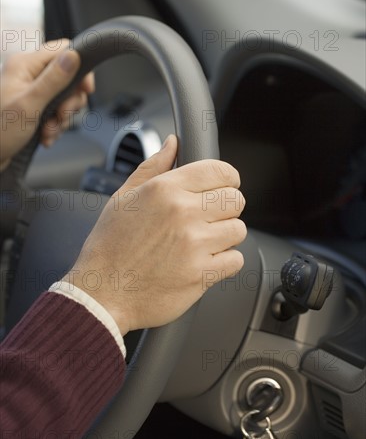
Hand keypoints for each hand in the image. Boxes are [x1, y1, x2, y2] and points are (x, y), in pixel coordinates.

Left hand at [0, 39, 94, 169]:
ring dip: (61, 119)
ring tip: (48, 131)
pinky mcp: (34, 106)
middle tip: (60, 116)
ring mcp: (32, 90)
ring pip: (64, 98)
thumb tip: (74, 56)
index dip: (80, 69)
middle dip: (69, 103)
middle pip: (68, 78)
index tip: (85, 90)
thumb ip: (53, 80)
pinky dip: (55, 126)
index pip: (63, 51)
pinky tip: (45, 135)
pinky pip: (56, 112)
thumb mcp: (30, 104)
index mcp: (25, 64)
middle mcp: (29, 73)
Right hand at [65, 135, 245, 335]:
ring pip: (239, 229)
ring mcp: (194, 245)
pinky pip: (236, 260)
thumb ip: (153, 167)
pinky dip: (225, 262)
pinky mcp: (202, 274)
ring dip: (226, 236)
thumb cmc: (109, 247)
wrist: (101, 294)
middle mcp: (183, 213)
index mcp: (165, 189)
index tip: (223, 187)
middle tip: (209, 218)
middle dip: (227, 207)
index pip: (221, 171)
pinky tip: (204, 261)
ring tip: (203, 242)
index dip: (227, 178)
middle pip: (236, 199)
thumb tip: (173, 143)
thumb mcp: (123, 198)